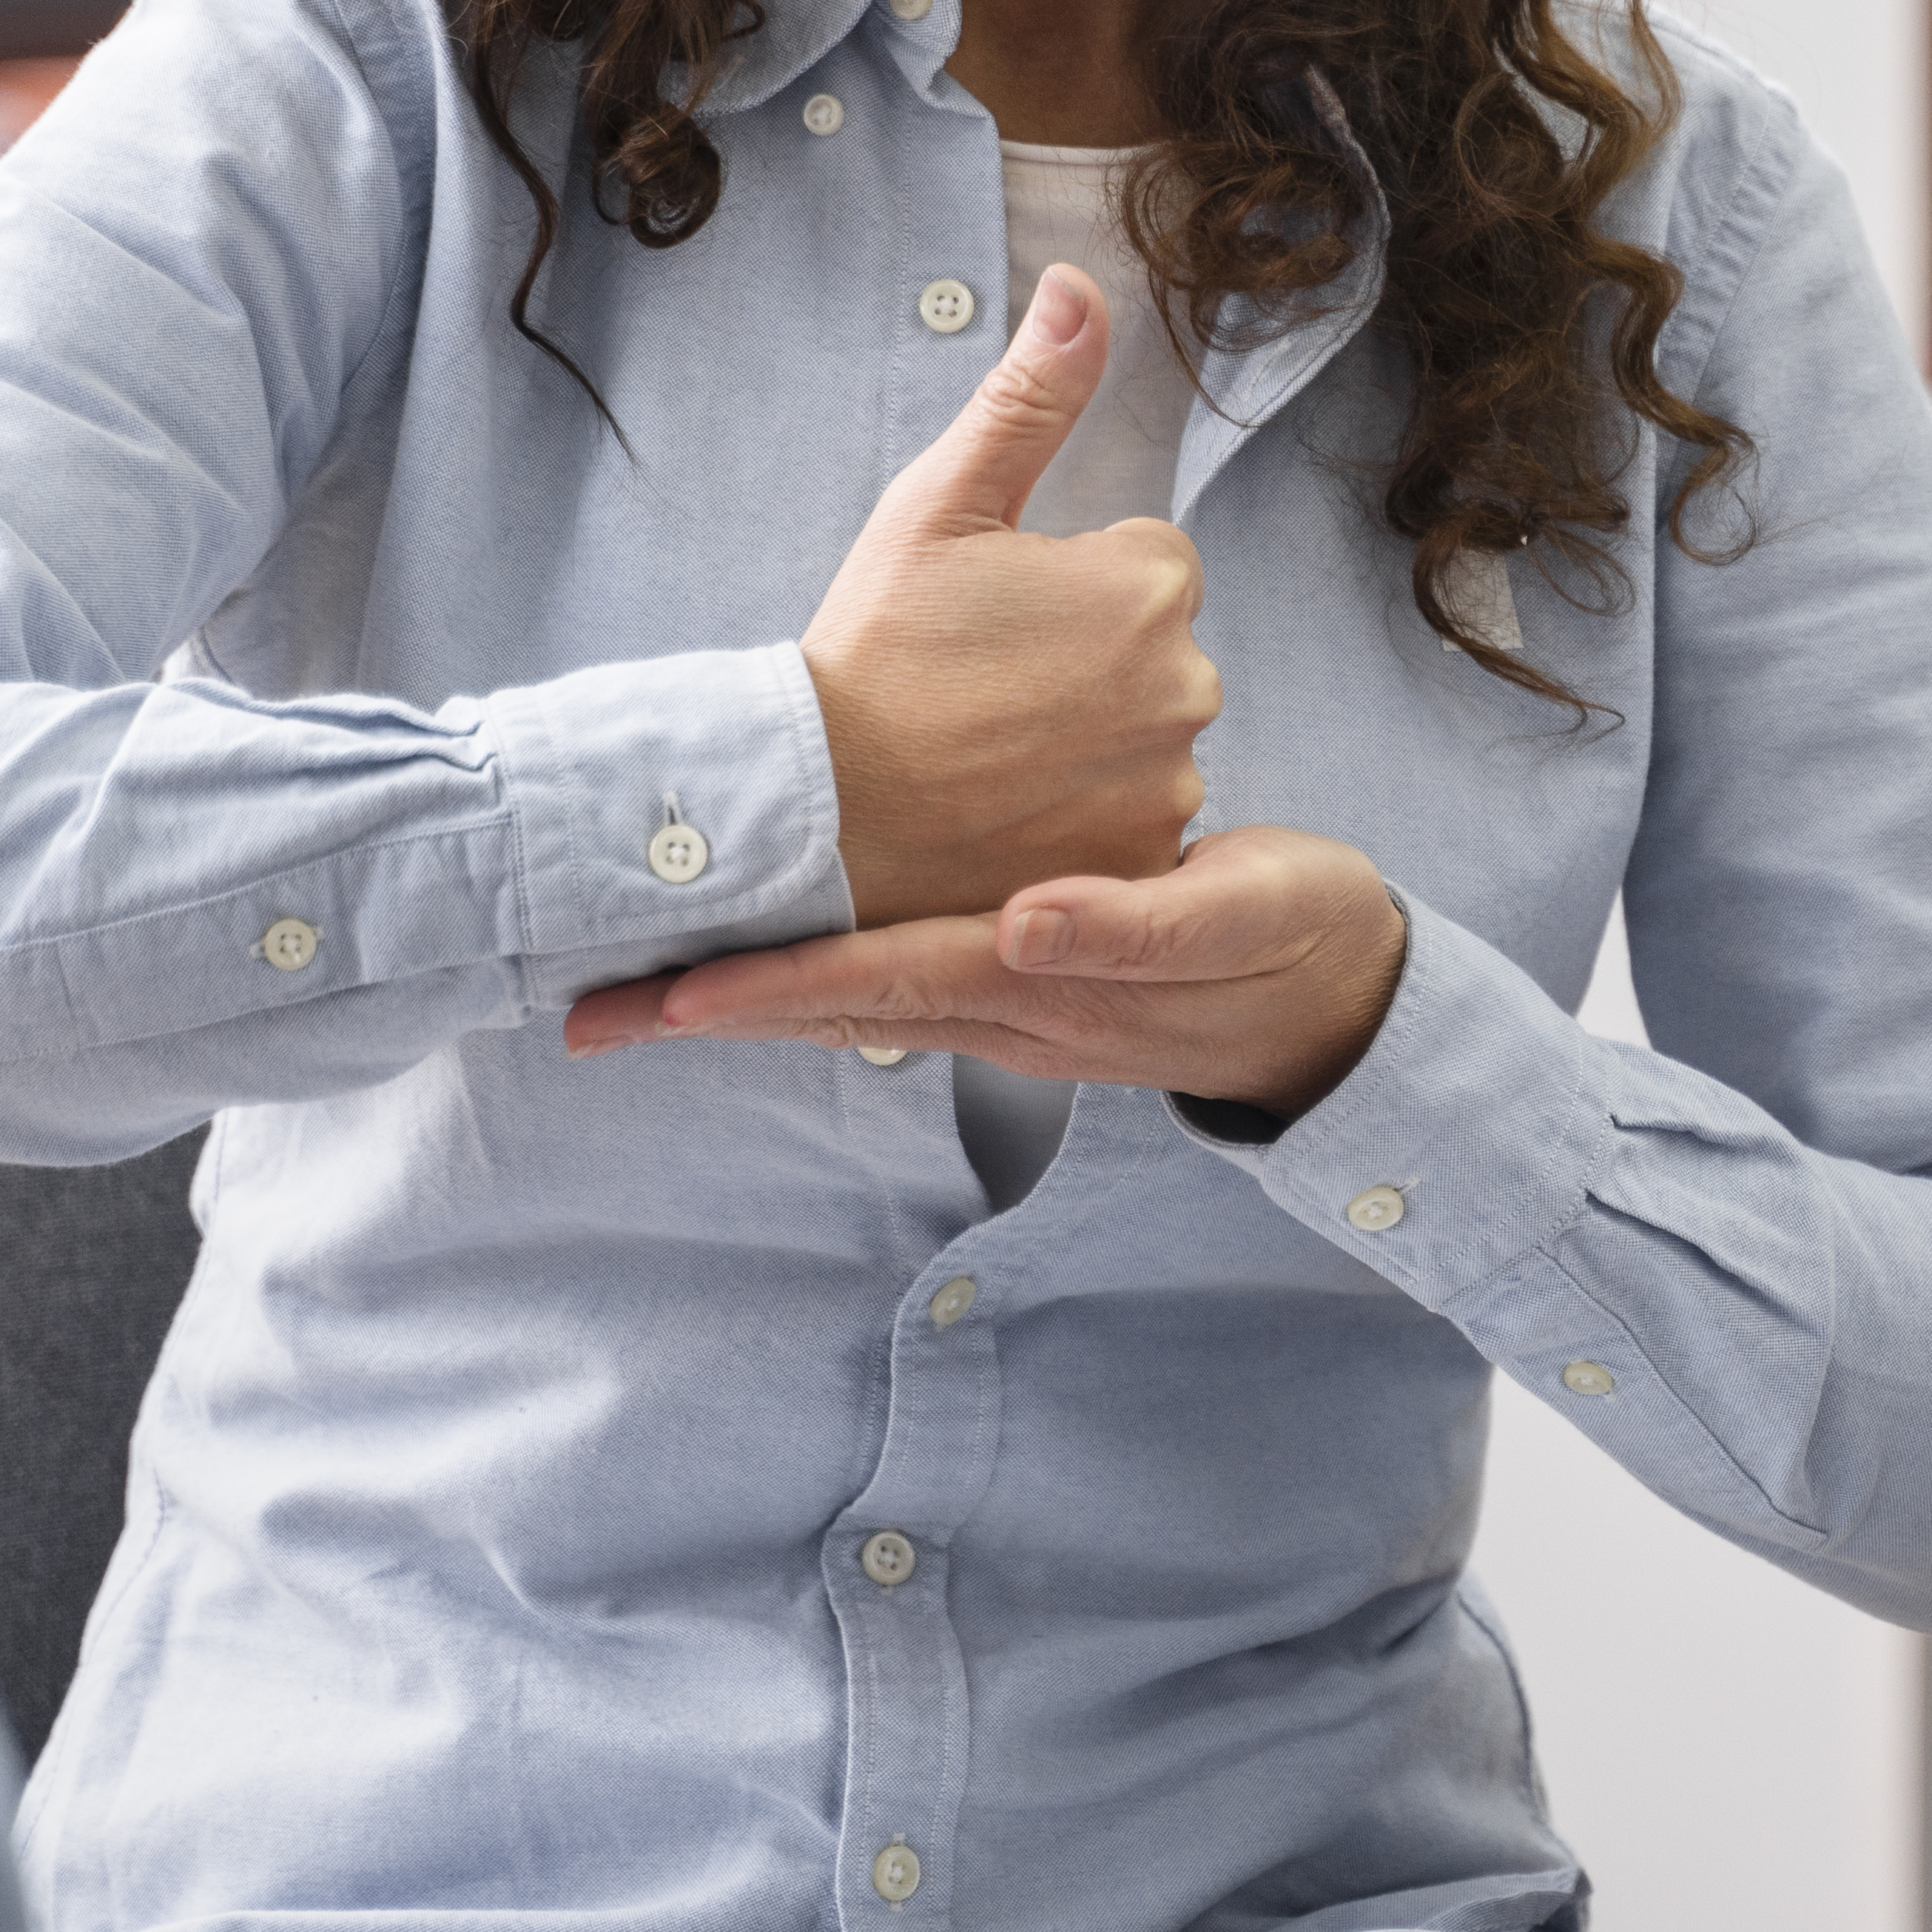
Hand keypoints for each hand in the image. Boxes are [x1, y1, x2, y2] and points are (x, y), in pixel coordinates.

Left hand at [565, 826, 1410, 1118]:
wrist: (1345, 1000)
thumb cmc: (1294, 939)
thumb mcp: (1243, 915)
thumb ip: (1139, 922)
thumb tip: (1025, 920)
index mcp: (1044, 979)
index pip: (879, 978)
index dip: (771, 987)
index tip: (668, 997)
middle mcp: (1003, 1005)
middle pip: (831, 1006)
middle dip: (710, 1013)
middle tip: (586, 1016)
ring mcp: (1005, 1006)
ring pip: (850, 1000)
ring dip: (746, 999)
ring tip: (638, 992)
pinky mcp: (1018, 985)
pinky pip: (891, 984)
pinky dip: (815, 975)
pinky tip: (771, 953)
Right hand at [800, 265, 1214, 923]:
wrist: (820, 806)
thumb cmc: (874, 645)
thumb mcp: (941, 501)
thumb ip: (1030, 395)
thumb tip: (1081, 286)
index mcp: (1149, 582)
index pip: (1144, 564)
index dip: (1062, 588)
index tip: (990, 622)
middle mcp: (1186, 683)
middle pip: (1152, 654)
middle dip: (1085, 664)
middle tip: (979, 688)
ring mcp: (1169, 782)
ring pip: (1144, 738)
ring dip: (1086, 741)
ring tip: (984, 751)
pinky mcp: (1142, 862)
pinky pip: (1133, 821)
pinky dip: (1084, 816)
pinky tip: (1009, 811)